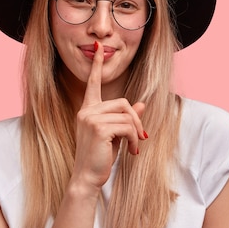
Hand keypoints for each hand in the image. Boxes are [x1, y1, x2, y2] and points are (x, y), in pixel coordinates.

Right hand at [73, 41, 146, 188]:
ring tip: (134, 147)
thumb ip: (125, 118)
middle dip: (136, 120)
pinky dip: (134, 139)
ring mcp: (90, 118)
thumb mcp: (115, 135)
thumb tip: (142, 103)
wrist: (87, 178)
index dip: (96, 67)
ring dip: (136, 132)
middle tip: (141, 137)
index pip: (92, 84)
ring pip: (127, 115)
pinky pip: (127, 126)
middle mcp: (87, 111)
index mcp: (87, 110)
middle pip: (123, 103)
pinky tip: (131, 152)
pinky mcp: (98, 128)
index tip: (99, 49)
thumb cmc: (99, 158)